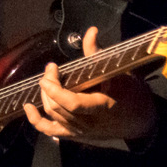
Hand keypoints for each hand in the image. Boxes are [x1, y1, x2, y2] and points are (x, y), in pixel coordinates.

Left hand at [24, 27, 156, 143]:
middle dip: (49, 86)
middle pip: (58, 107)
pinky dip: (37, 120)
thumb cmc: (130, 94)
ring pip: (53, 116)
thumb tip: (90, 31)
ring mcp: (81, 131)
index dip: (56, 88)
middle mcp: (89, 122)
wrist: (139, 121)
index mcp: (102, 106)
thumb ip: (98, 54)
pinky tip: (28, 107)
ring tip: (47, 81)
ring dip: (45, 97)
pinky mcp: (75, 135)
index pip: (72, 103)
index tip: (52, 69)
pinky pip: (51, 131)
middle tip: (51, 69)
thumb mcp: (118, 72)